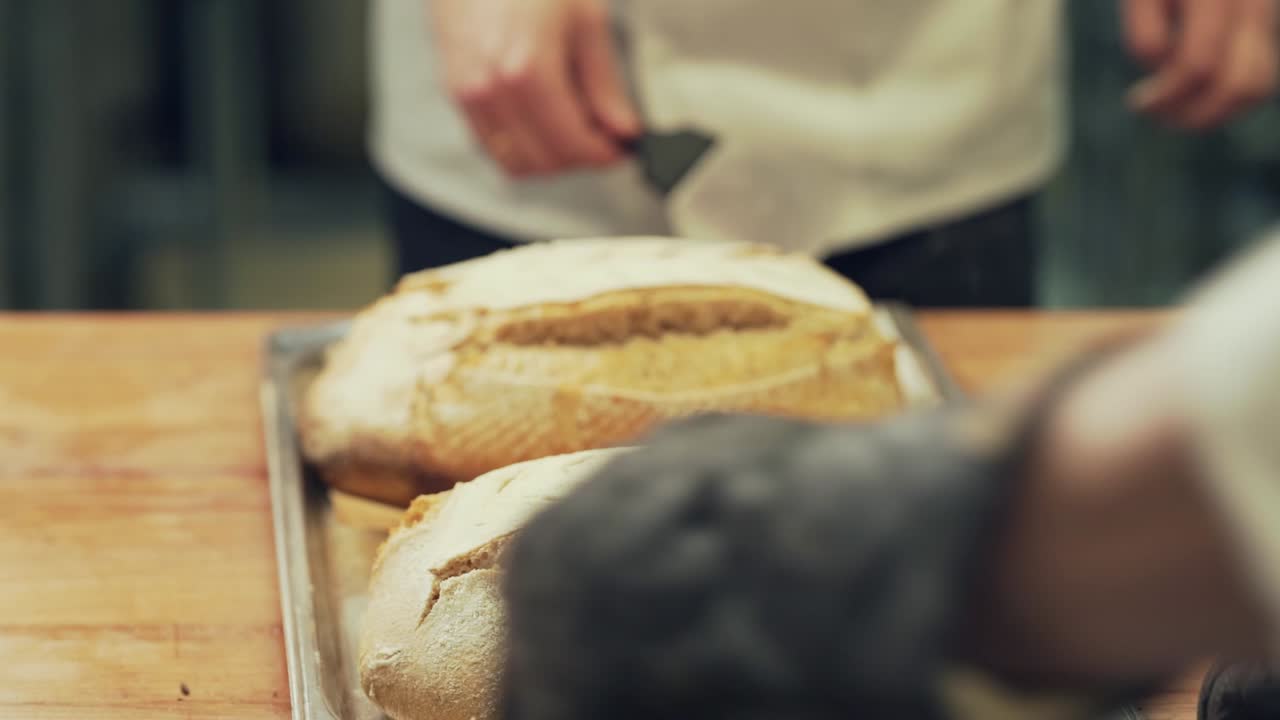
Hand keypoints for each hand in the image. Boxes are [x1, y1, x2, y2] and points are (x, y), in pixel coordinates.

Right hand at [430, 0, 640, 177]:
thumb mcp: (585, 20)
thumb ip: (604, 84)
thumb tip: (622, 129)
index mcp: (528, 70)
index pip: (571, 145)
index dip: (602, 155)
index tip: (620, 149)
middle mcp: (491, 89)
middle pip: (543, 162)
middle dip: (578, 158)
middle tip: (602, 137)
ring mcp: (468, 94)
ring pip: (514, 162)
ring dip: (549, 158)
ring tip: (573, 127)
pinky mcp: (455, 92)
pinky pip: (490, 145)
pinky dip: (521, 145)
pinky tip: (542, 119)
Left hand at [1124, 0, 1278, 128]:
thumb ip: (1145, 27)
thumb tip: (1161, 68)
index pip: (1199, 64)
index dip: (1166, 96)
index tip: (1138, 104)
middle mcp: (1253, 0)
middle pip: (1243, 84)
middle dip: (1196, 113)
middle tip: (1159, 115)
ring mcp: (1268, 9)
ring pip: (1260, 83)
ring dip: (1216, 110)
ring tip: (1174, 110)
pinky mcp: (1267, 17)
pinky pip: (1260, 69)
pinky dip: (1227, 91)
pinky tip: (1191, 90)